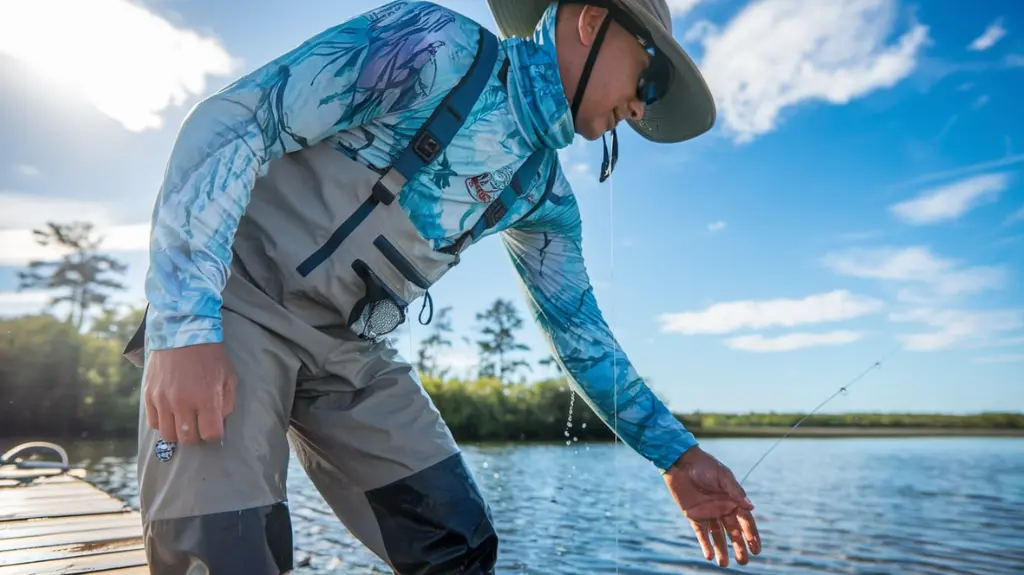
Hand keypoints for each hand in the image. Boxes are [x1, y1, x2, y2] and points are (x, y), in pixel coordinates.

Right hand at [143, 342, 236, 444]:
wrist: (182, 333)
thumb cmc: (210, 356)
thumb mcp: (228, 377)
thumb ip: (227, 403)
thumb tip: (220, 423)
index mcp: (206, 398)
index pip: (211, 435)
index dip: (215, 434)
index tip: (214, 426)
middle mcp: (183, 402)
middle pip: (188, 439)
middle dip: (197, 435)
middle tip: (199, 424)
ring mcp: (163, 400)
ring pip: (168, 435)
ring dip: (178, 432)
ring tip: (184, 420)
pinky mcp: (149, 395)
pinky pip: (153, 423)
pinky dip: (163, 423)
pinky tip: (171, 413)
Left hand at [664, 446, 761, 566]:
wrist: (680, 462)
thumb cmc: (704, 466)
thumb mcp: (722, 476)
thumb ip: (735, 492)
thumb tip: (751, 507)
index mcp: (732, 500)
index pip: (745, 522)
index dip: (751, 536)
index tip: (756, 550)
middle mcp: (722, 508)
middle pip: (733, 532)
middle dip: (738, 547)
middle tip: (743, 562)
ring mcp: (708, 513)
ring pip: (717, 536)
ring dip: (721, 549)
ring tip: (724, 564)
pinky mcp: (693, 515)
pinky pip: (700, 532)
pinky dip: (704, 544)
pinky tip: (709, 555)